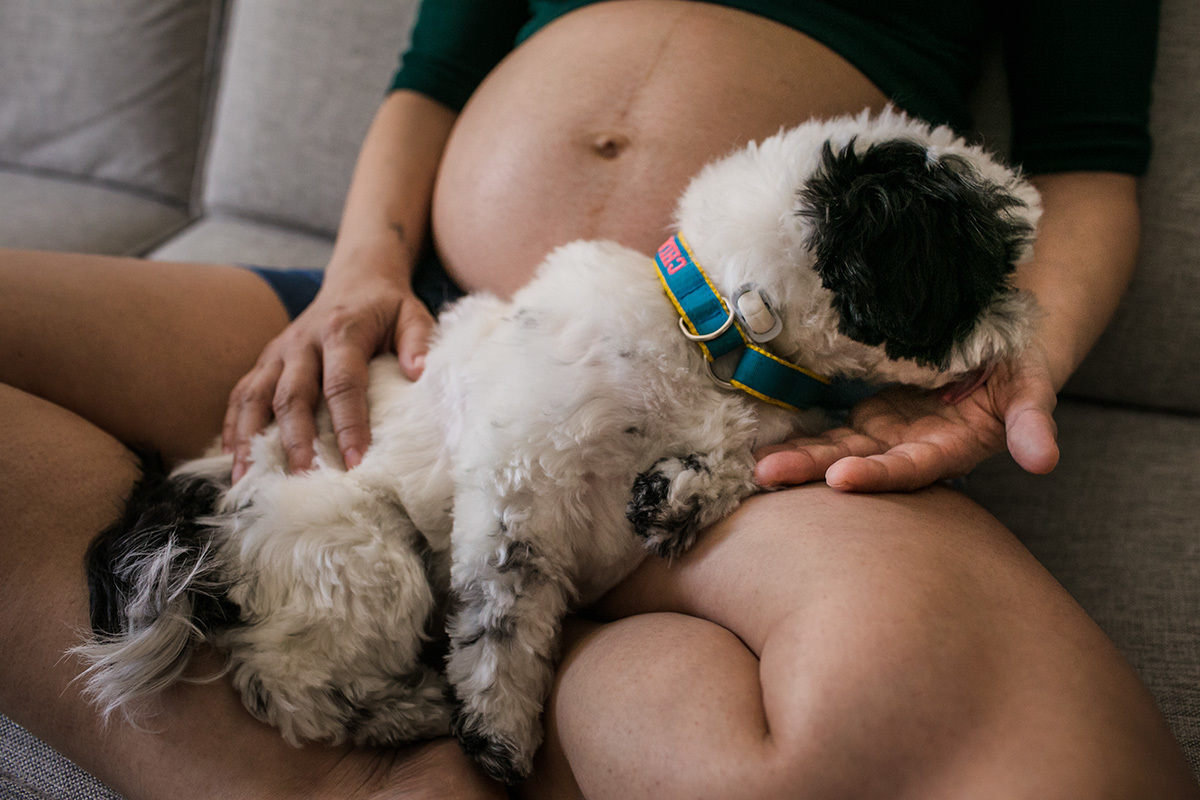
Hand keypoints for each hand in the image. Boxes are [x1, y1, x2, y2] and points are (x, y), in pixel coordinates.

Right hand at [222, 272, 434, 481]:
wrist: (356, 278)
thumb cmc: (387, 307)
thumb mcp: (412, 314)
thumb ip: (418, 341)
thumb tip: (419, 373)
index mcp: (341, 332)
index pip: (342, 384)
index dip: (348, 424)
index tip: (355, 461)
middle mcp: (302, 342)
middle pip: (293, 396)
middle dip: (296, 440)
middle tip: (301, 478)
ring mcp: (278, 352)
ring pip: (256, 397)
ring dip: (250, 439)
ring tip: (249, 478)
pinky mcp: (265, 361)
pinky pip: (241, 394)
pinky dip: (233, 426)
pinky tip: (231, 458)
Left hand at [753, 345, 1059, 491]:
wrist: (999, 345)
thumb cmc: (1019, 363)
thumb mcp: (1031, 385)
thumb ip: (1033, 422)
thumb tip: (1045, 461)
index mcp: (950, 448)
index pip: (910, 469)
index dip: (878, 474)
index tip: (841, 478)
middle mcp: (910, 447)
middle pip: (858, 463)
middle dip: (814, 470)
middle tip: (770, 474)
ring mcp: (885, 431)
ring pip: (835, 447)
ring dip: (797, 456)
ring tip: (756, 465)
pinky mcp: (867, 412)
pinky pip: (828, 425)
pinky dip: (797, 430)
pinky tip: (758, 437)